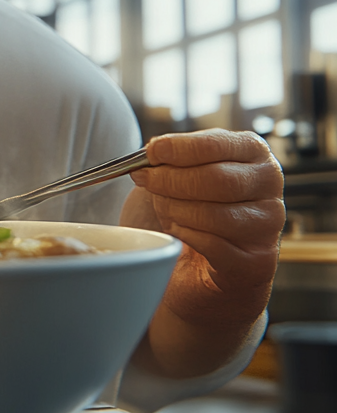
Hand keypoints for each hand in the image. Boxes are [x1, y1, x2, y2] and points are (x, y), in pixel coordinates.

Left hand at [120, 128, 284, 377]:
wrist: (197, 268)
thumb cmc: (188, 210)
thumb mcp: (178, 173)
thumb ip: (170, 159)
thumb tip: (149, 155)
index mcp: (252, 153)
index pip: (216, 144)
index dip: (179, 148)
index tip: (150, 152)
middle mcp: (268, 185)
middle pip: (217, 179)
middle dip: (171, 180)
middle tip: (144, 180)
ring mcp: (267, 225)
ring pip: (214, 213)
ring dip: (175, 210)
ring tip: (161, 210)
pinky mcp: (255, 262)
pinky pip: (212, 244)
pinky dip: (185, 236)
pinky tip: (177, 233)